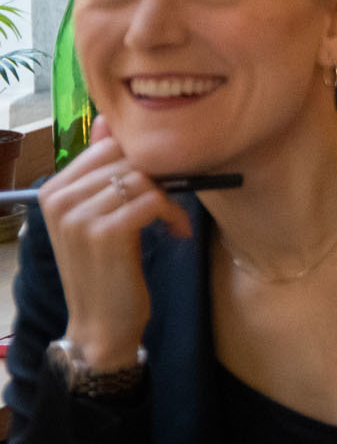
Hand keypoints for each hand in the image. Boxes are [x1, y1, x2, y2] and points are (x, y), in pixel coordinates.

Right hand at [36, 117, 190, 369]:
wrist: (101, 324)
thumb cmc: (107, 268)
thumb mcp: (100, 215)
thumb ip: (102, 171)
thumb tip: (108, 119)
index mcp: (53, 189)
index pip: (109, 147)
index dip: (144, 162)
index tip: (159, 187)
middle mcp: (58, 198)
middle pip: (128, 158)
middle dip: (160, 177)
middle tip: (171, 204)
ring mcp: (78, 216)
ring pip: (144, 179)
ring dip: (170, 200)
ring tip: (173, 223)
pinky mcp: (104, 233)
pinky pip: (153, 200)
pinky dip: (173, 215)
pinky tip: (176, 234)